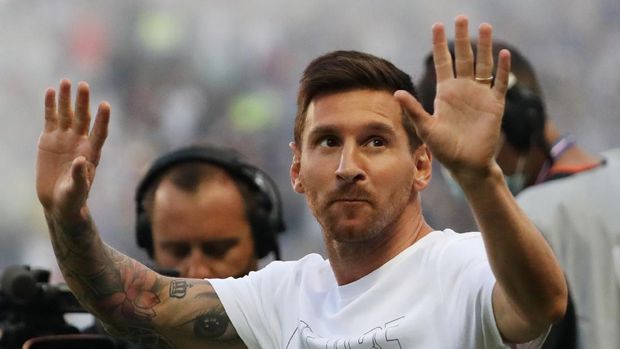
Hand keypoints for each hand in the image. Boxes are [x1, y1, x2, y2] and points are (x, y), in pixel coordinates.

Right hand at [36, 79, 109, 219]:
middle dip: (83, 102)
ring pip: (67, 114)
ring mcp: (65, 138)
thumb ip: (79, 176)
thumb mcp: (76, 190)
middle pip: (83, 118)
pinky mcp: (49, 139)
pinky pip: (51, 119)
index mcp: (92, 153)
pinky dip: (50, 105)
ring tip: (66, 82)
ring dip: (66, 99)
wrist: (58, 200)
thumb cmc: (73, 198)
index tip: (105, 105)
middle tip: (83, 85)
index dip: (102, 120)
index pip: (99, 132)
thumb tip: (80, 159)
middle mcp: (80, 141)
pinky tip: (50, 91)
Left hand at [395, 15, 509, 181]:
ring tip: (485, 26)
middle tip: (461, 17)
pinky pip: (499, 84)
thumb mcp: (426, 128)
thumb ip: (414, 110)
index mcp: (445, 92)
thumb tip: (396, 93)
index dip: (440, 44)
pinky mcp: (494, 105)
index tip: (437, 25)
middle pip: (464, 57)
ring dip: (484, 47)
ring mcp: (480, 95)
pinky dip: (502, 70)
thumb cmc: (444, 148)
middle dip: (462, 38)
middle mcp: (463, 89)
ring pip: (483, 65)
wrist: (466, 165)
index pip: (443, 62)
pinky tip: (503, 54)